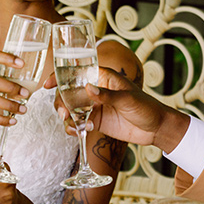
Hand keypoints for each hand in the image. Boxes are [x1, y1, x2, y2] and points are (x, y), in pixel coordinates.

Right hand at [46, 67, 188, 152]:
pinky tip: (78, 132)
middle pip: (68, 92)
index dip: (60, 76)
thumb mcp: (128, 99)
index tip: (47, 85)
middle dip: (60, 102)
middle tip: (63, 114)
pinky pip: (78, 123)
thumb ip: (107, 95)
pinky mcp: (96, 122)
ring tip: (71, 125)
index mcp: (103, 77)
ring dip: (66, 116)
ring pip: (71, 109)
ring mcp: (95, 106)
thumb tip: (88, 88)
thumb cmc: (146, 107)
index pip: (77, 72)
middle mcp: (96, 90)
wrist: (156, 128)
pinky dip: (74, 128)